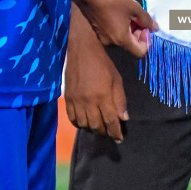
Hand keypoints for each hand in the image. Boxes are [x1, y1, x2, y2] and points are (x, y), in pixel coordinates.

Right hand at [64, 15, 128, 140]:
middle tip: (110, 133)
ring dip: (92, 130)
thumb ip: (120, 100)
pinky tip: (85, 123)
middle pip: (97, 126)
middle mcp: (89, 101)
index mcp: (103, 96)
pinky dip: (79, 124)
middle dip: (105, 133)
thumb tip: (123, 118)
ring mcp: (76, 101)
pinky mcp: (67, 98)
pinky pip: (72, 118)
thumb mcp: (116, 79)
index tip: (120, 139)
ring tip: (99, 129)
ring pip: (84, 125)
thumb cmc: (102, 63)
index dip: (116, 133)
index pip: (111, 121)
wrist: (81, 50)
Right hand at [76, 0, 155, 57]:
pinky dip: (121, 26)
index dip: (147, 40)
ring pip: (123, 38)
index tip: (146, 26)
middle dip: (139, 32)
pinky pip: (114, 34)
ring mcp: (103, 38)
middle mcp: (111, 43)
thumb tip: (155, 28)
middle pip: (132, 45)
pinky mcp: (98, 32)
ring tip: (130, 12)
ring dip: (130, 28)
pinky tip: (121, 13)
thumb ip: (147, 20)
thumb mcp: (134, 8)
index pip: (140, 52)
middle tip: (140, 16)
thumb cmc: (111, 0)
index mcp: (121, 40)